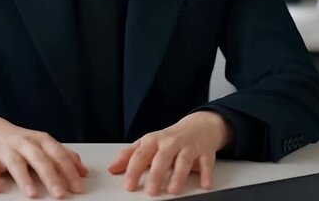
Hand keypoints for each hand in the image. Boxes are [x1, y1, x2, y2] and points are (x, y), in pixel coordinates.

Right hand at [0, 116, 88, 198]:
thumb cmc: (21, 141)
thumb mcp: (44, 144)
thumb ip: (63, 156)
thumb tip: (83, 172)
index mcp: (41, 140)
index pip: (58, 155)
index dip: (69, 171)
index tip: (77, 187)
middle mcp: (24, 143)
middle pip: (39, 159)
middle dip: (51, 177)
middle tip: (60, 193)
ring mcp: (6, 149)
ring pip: (16, 163)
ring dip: (24, 179)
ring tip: (33, 194)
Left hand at [108, 111, 232, 195]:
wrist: (198, 127)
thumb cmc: (169, 139)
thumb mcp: (147, 143)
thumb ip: (129, 156)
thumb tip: (112, 168)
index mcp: (154, 140)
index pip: (141, 155)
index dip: (133, 170)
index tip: (128, 185)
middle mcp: (170, 143)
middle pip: (162, 158)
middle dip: (156, 175)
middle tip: (151, 191)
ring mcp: (188, 147)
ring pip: (183, 161)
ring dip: (178, 176)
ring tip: (173, 190)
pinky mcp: (205, 153)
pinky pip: (206, 164)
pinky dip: (206, 174)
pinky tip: (205, 185)